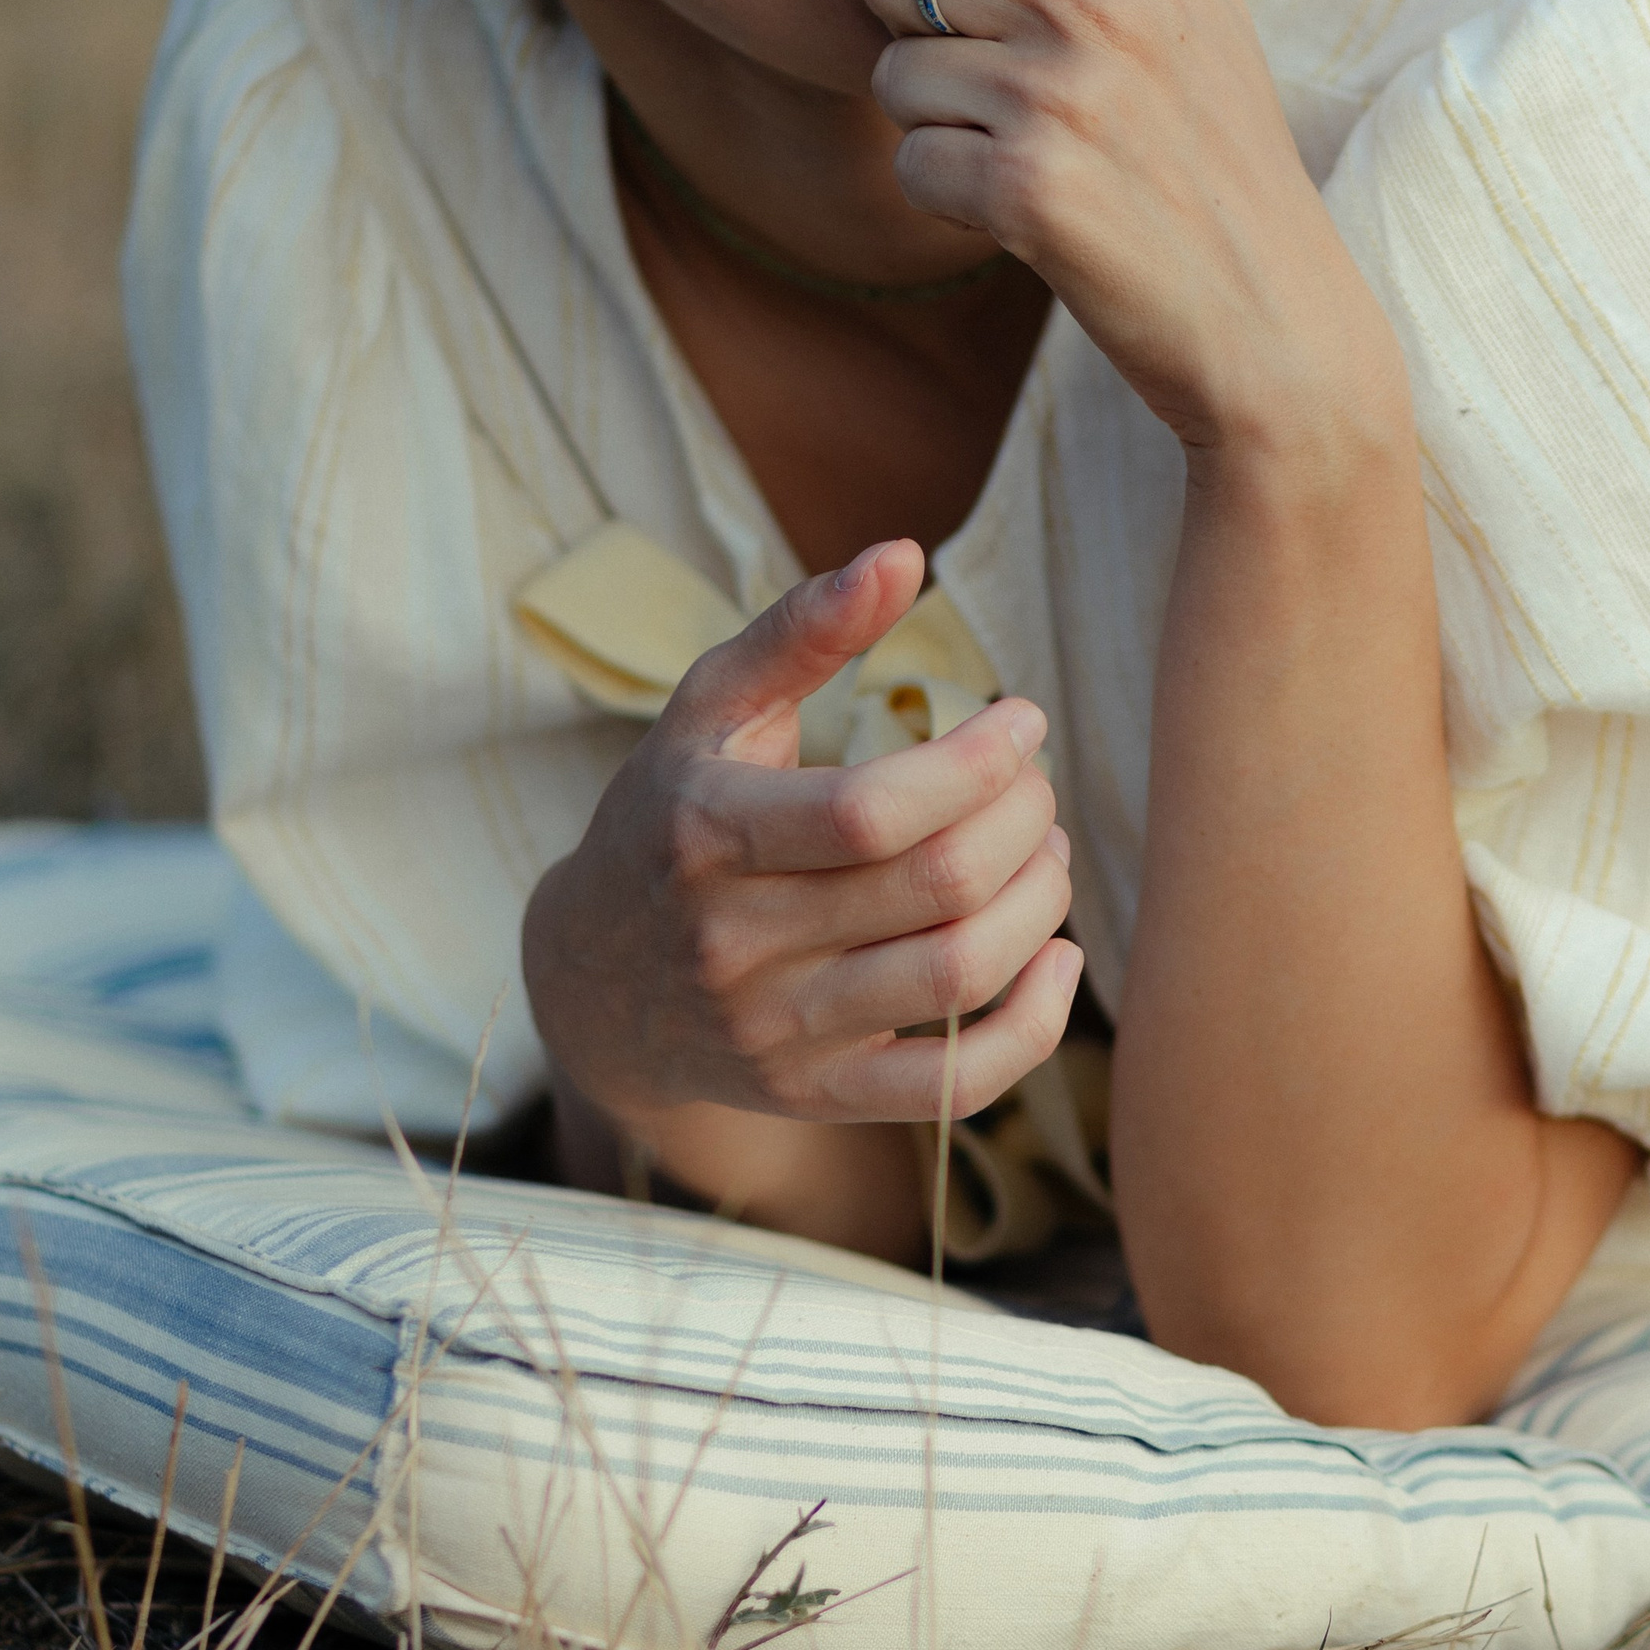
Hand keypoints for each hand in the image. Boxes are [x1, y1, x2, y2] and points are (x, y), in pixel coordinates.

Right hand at [521, 540, 1079, 1133]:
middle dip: (1022, 820)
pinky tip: (1057, 959)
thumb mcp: (709, 710)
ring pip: (956, 979)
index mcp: (706, 833)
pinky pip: (951, 1088)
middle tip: (1033, 786)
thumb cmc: (671, 815)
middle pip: (934, 887)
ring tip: (1043, 854)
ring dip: (1038, 903)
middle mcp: (734, 943)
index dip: (976, 763)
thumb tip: (904, 554)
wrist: (592, 981)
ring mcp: (775, 1032)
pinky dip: (1033, 1028)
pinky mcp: (813, 1095)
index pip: (871, 811)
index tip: (1020, 722)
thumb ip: (802, 628)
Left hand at [861, 0, 1399, 457]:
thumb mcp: (1216, 5)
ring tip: (1029, 152)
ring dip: (936, 124)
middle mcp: (1101, 2)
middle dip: (916, 26)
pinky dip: (949, 197)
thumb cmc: (1224, 160)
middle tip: (996, 75)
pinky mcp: (1026, 186)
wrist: (1272, 325)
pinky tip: (1024, 212)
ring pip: (893, 73)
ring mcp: (1061, 93)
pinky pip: (910, 162)